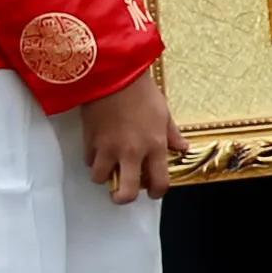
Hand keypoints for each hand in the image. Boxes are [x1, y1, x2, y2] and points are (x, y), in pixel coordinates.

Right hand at [82, 68, 182, 204]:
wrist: (113, 74)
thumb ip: (172, 135)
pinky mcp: (89, 141)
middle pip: (125, 192)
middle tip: (123, 192)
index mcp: (155, 146)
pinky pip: (89, 160)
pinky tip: (99, 148)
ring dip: (105, 175)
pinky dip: (94, 159)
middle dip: (123, 197)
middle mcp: (132, 152)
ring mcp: (108, 148)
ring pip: (101, 179)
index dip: (156, 193)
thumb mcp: (164, 113)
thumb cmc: (141, 91)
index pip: (159, 182)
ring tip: (110, 165)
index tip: (153, 192)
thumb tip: (182, 148)